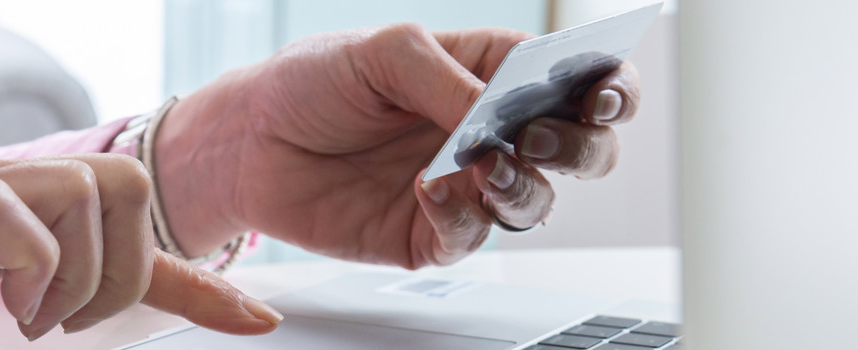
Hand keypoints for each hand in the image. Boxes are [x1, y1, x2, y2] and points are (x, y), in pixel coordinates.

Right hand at [0, 155, 279, 348]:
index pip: (122, 229)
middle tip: (64, 326)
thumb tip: (67, 334)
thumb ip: (23, 314)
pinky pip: (31, 217)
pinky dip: (36, 277)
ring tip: (28, 322)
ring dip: (85, 274)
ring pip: (98, 185)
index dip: (195, 279)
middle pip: (128, 181)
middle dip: (129, 269)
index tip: (254, 318)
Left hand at [157, 24, 639, 266]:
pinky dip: (458, 214)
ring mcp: (463, 186)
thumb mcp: (384, 50)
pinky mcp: (429, 233)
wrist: (248, 141)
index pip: (575, 82)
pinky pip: (468, 236)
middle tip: (538, 135)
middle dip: (578, 146)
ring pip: (533, 201)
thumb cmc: (313, 82)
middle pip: (579, 150)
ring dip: (519, 186)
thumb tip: (495, 115)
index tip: (603, 94)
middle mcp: (487, 133)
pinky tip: (430, 189)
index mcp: (490, 75)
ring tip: (479, 165)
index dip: (609, 89)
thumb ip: (448, 77)